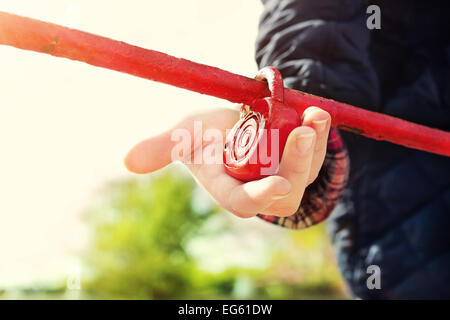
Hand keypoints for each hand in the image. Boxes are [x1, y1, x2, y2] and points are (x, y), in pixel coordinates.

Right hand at [124, 106, 330, 217]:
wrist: (229, 121)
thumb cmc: (203, 132)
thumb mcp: (183, 135)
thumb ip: (160, 147)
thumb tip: (127, 160)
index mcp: (227, 189)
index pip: (244, 202)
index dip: (261, 196)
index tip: (280, 184)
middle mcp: (256, 189)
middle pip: (284, 193)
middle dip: (296, 164)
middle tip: (302, 131)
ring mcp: (280, 177)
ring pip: (305, 174)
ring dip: (314, 148)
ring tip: (314, 116)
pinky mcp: (297, 163)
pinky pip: (313, 157)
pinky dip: (320, 137)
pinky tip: (318, 115)